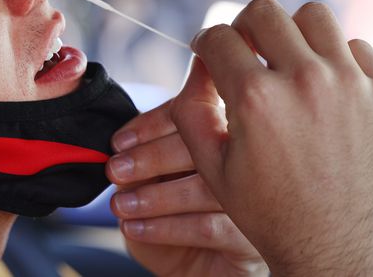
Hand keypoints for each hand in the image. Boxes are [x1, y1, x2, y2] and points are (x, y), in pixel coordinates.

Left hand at [107, 97, 266, 275]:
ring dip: (155, 196)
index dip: (152, 124)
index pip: (194, 112)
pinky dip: (166, 227)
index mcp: (222, 133)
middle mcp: (248, 161)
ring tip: (121, 205)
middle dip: (151, 157)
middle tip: (116, 170)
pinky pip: (209, 227)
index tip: (118, 142)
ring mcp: (256, 199)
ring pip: (206, 187)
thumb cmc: (170, 215)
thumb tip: (121, 149)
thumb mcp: (149, 180)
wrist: (189, 268)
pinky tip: (136, 228)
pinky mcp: (253, 238)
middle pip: (204, 146)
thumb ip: (142, 157)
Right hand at [171, 0, 372, 275]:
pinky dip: (334, 56)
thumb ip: (191, 108)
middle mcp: (304, 81)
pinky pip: (355, 45)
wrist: (336, 249)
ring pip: (313, 16)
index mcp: (255, 99)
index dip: (203, 43)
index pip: (219, 37)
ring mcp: (349, 83)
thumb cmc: (268, 211)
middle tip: (243, 50)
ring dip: (291, 32)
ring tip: (285, 59)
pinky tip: (321, 84)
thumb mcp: (211, 165)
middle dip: (243, 27)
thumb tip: (197, 63)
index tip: (207, 53)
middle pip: (264, 11)